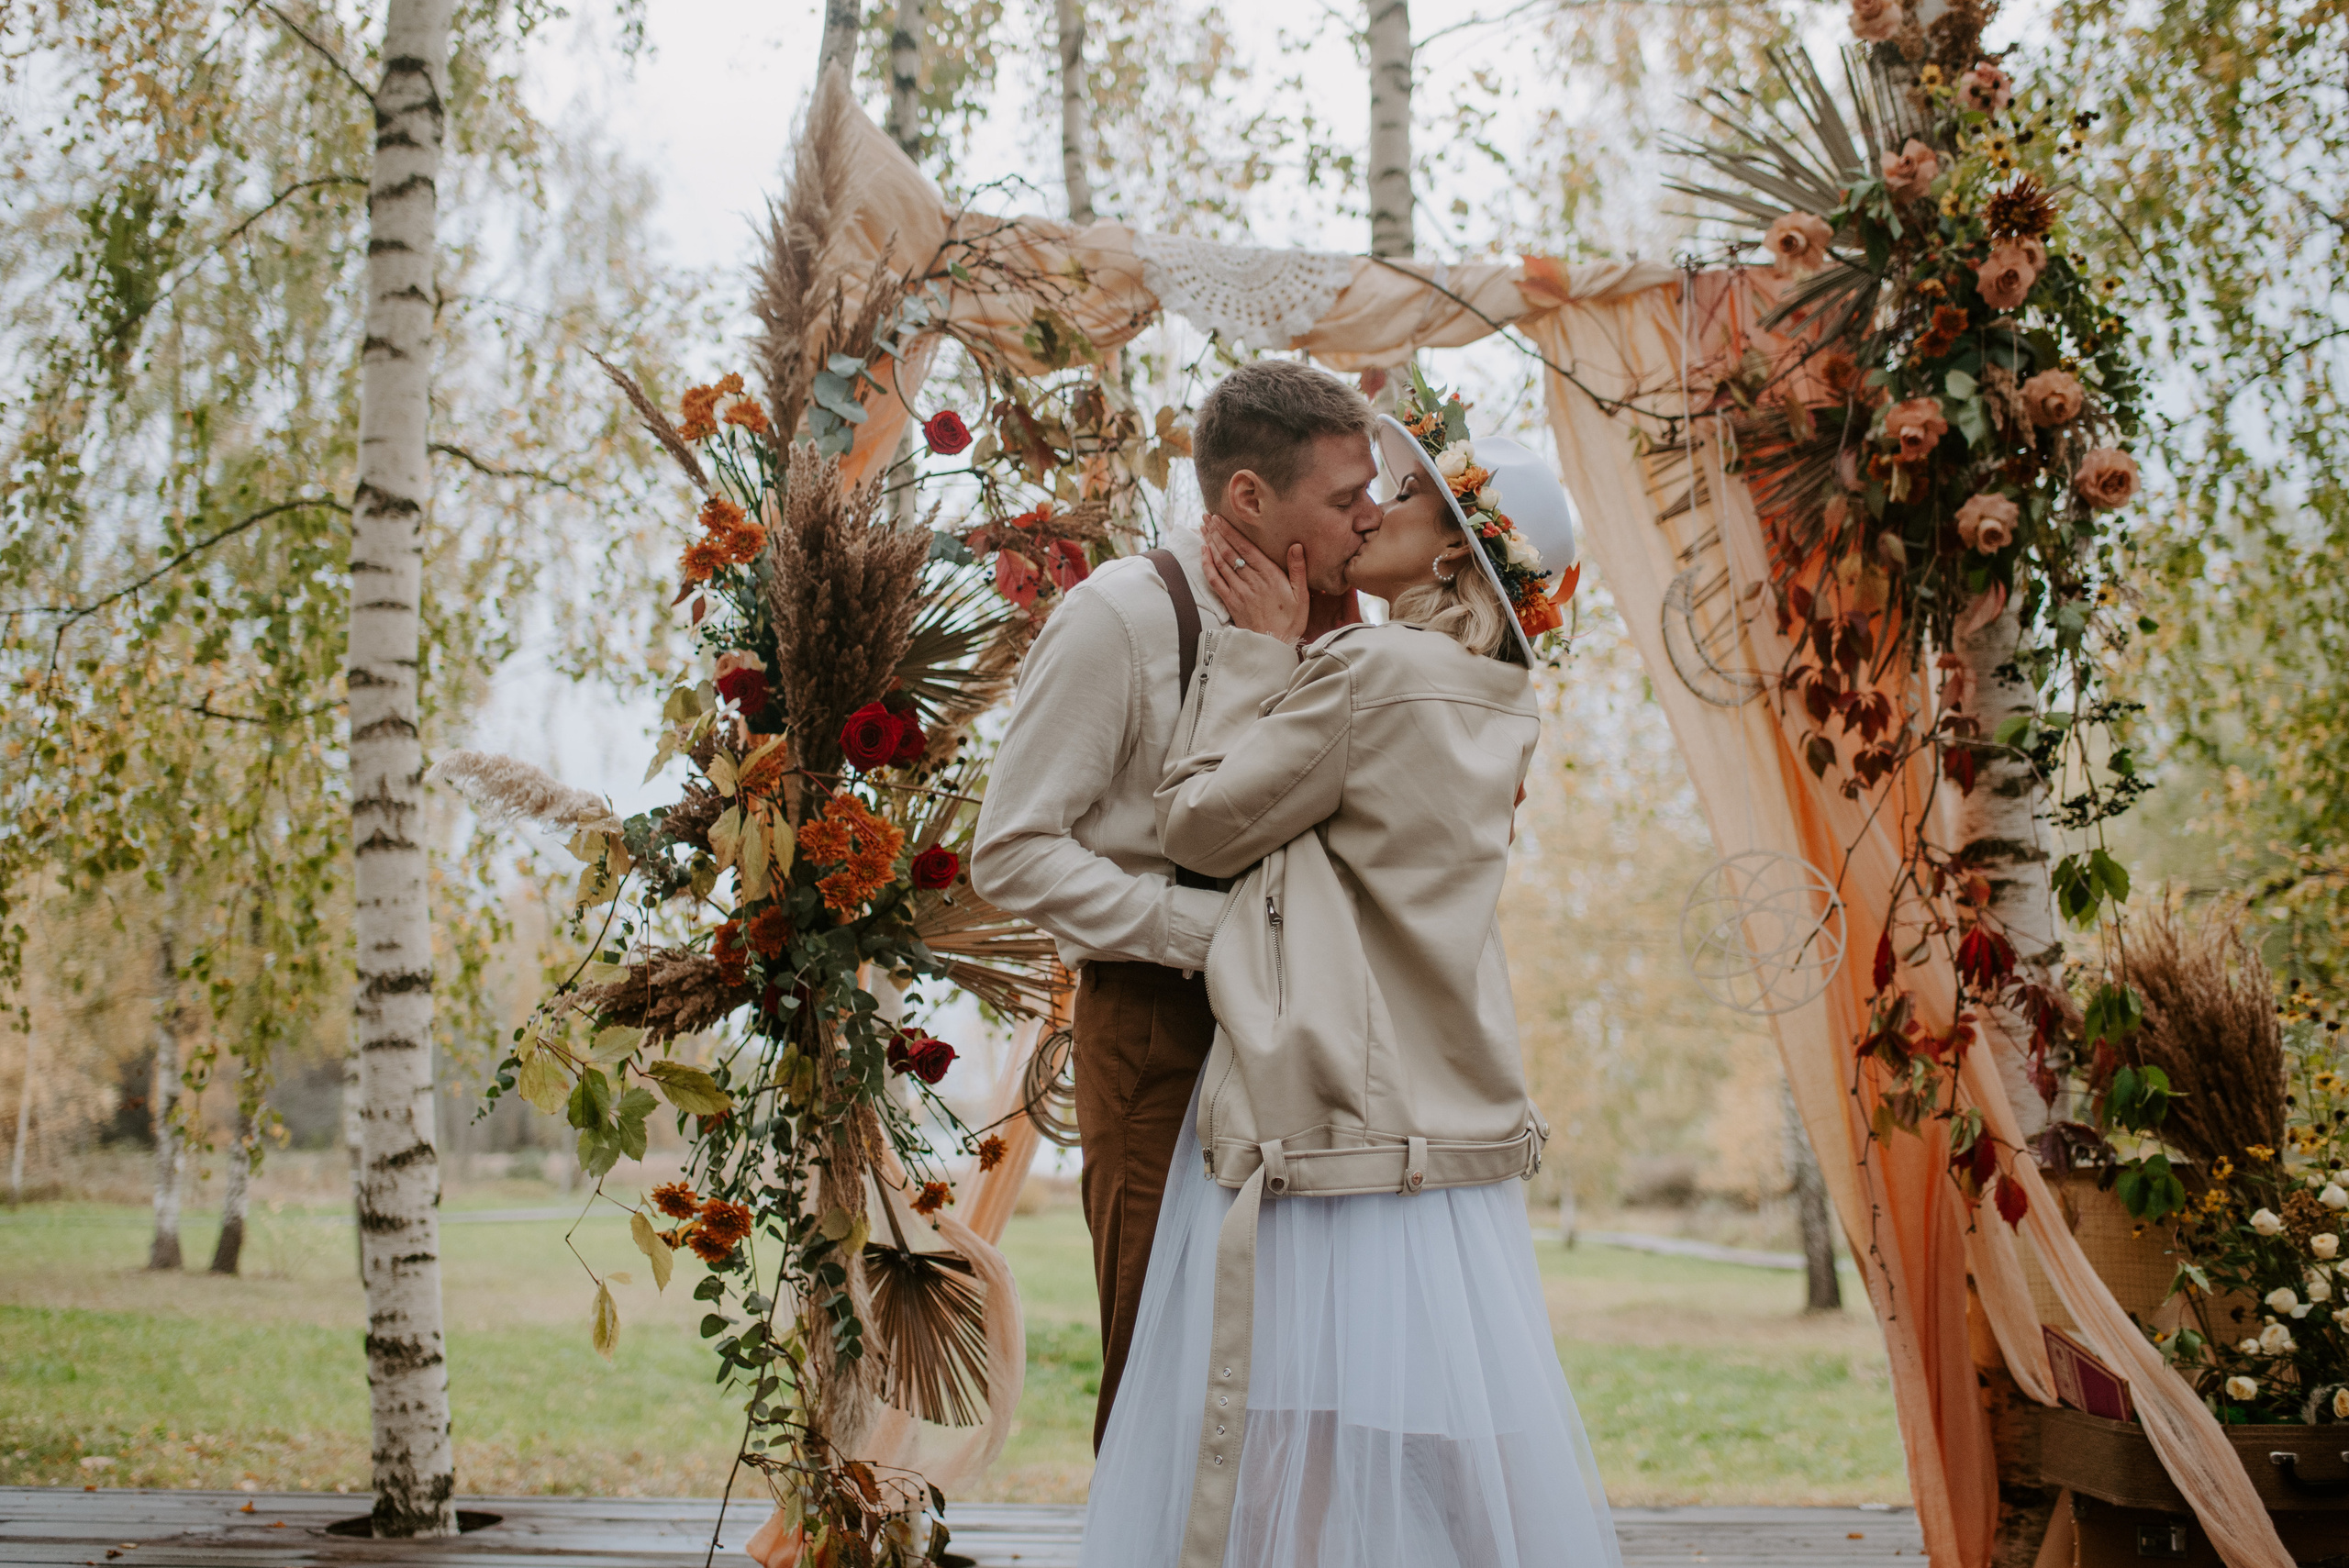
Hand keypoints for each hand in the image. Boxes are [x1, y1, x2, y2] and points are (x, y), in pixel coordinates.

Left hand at [1202, 516, 1308, 642]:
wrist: (1274, 646)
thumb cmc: (1291, 620)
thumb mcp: (1302, 595)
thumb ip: (1298, 569)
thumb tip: (1296, 546)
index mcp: (1269, 575)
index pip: (1245, 548)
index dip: (1230, 532)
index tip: (1220, 518)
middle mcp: (1251, 580)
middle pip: (1228, 551)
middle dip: (1216, 532)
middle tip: (1207, 516)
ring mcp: (1238, 591)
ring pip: (1220, 562)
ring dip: (1210, 543)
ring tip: (1203, 527)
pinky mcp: (1230, 602)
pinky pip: (1214, 580)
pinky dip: (1207, 564)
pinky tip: (1203, 552)